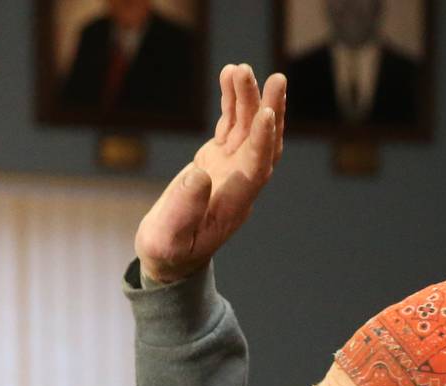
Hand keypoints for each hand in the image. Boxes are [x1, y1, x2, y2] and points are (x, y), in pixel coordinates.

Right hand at [134, 63, 286, 283]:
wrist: (169, 256)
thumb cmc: (168, 252)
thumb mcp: (168, 238)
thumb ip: (183, 209)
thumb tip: (199, 174)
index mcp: (233, 205)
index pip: (256, 169)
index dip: (263, 142)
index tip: (267, 114)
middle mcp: (240, 184)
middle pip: (263, 144)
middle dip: (270, 111)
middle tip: (277, 79)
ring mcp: (232, 169)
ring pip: (248, 129)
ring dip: (248, 99)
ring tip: (240, 68)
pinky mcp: (220, 159)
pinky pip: (231, 126)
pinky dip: (232, 103)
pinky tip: (230, 77)